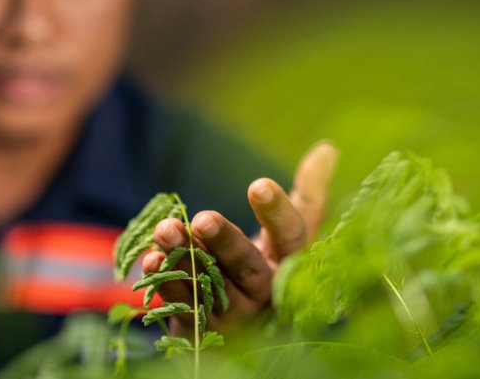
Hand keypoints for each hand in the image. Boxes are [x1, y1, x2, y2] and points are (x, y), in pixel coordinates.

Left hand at [141, 140, 338, 331]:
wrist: (243, 332)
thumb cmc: (268, 266)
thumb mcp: (290, 234)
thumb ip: (308, 193)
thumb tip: (328, 148)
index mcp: (291, 264)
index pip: (292, 238)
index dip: (277, 213)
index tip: (258, 184)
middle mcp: (266, 294)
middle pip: (249, 268)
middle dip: (226, 243)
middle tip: (203, 218)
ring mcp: (235, 317)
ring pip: (210, 288)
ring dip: (185, 258)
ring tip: (165, 229)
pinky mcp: (203, 331)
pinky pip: (185, 307)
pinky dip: (167, 282)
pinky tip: (151, 258)